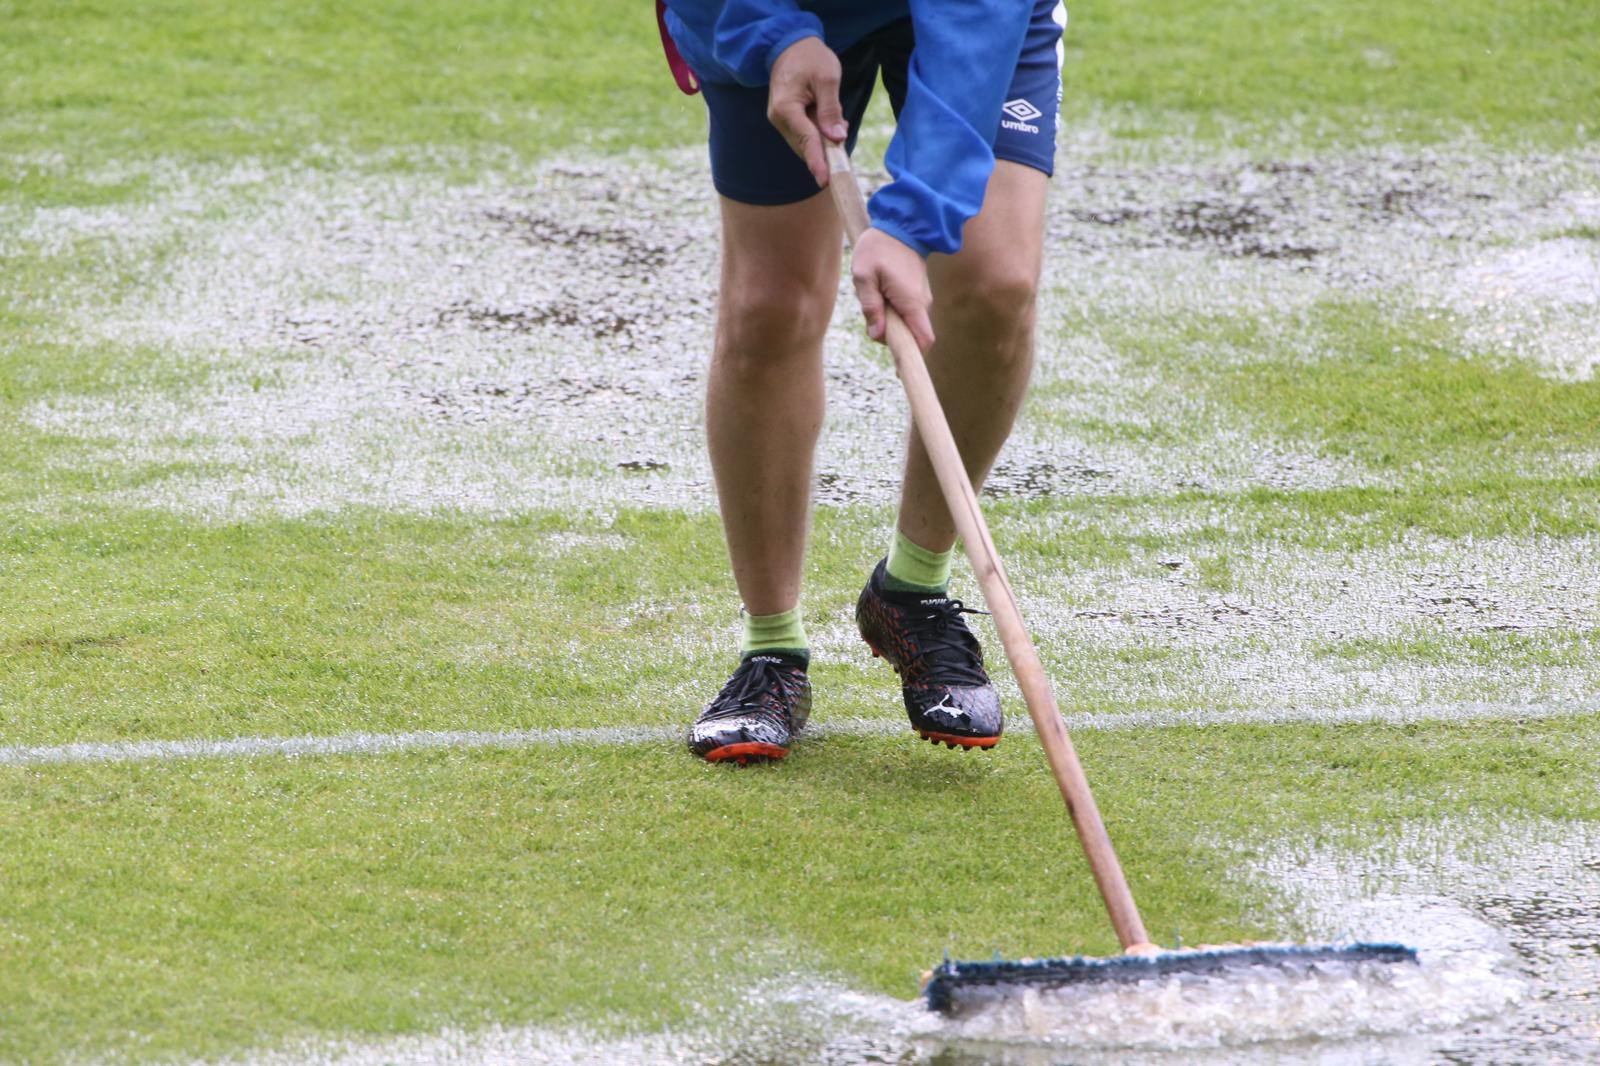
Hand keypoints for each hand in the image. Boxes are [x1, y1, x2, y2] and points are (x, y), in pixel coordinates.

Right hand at [767, 37, 847, 187]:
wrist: (789, 45)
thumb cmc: (810, 58)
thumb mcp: (827, 78)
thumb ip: (831, 109)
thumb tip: (836, 138)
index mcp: (786, 108)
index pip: (805, 140)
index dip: (818, 161)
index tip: (826, 180)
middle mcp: (779, 118)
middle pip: (805, 146)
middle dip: (825, 149)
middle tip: (843, 138)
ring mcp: (780, 121)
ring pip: (805, 143)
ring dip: (823, 140)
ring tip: (837, 120)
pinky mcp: (786, 120)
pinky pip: (804, 135)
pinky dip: (819, 134)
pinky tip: (830, 122)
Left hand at [851, 227, 935, 352]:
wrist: (900, 225)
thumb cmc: (879, 248)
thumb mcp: (864, 276)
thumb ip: (870, 306)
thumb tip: (877, 335)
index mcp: (911, 303)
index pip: (923, 340)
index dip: (914, 359)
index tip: (902, 372)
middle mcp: (921, 304)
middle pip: (912, 337)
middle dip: (892, 340)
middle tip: (873, 322)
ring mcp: (921, 300)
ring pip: (908, 326)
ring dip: (890, 325)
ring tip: (875, 300)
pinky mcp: (916, 295)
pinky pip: (907, 315)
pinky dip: (893, 315)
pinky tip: (880, 298)